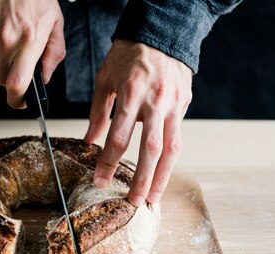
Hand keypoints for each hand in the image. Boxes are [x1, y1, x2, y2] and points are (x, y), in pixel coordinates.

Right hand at [0, 0, 65, 108]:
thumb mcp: (55, 23)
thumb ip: (53, 54)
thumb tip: (46, 76)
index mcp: (28, 41)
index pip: (16, 84)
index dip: (18, 100)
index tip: (22, 103)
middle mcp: (6, 39)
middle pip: (1, 79)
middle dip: (11, 79)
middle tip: (21, 66)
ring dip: (5, 52)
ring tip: (16, 31)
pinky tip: (5, 23)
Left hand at [83, 40, 192, 206]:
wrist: (161, 31)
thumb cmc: (128, 53)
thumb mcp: (105, 79)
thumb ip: (98, 113)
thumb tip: (89, 142)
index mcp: (131, 93)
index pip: (118, 136)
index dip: (109, 162)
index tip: (100, 180)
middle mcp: (155, 101)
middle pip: (150, 148)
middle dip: (142, 178)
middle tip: (133, 201)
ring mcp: (174, 104)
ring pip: (171, 147)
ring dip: (162, 176)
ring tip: (153, 197)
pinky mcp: (184, 104)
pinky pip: (178, 136)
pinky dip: (170, 158)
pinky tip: (162, 174)